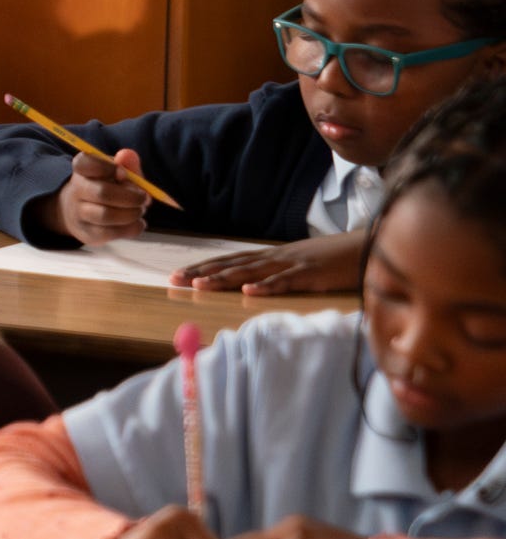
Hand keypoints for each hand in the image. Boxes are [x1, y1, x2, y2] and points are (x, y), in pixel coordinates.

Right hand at [48, 146, 153, 247]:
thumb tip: (127, 156)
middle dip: (130, 197)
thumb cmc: (106, 186)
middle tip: (143, 198)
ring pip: (105, 216)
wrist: (81, 211)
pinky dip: (131, 228)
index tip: (123, 172)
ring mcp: (79, 214)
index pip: (85, 163)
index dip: (106, 167)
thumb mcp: (117, 171)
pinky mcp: (88, 234)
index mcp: (81, 170)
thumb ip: (127, 163)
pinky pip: (111, 233)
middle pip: (102, 193)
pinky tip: (137, 223)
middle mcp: (76, 191)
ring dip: (131, 213)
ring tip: (139, 210)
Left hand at [169, 231, 366, 296]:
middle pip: (231, 265)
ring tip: (199, 285)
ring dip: (223, 278)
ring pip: (251, 272)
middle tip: (173, 280)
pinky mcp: (309, 274)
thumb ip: (275, 273)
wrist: (365, 246)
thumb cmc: (330, 259)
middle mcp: (274, 257)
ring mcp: (291, 264)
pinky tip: (248, 291)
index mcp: (269, 256)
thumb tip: (250, 283)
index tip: (176, 274)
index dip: (202, 267)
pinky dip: (266, 287)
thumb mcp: (296, 265)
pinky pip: (284, 281)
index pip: (229, 261)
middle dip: (201, 272)